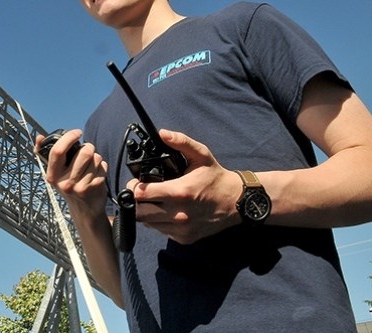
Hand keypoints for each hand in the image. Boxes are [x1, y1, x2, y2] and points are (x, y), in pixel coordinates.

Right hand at [35, 129, 108, 217]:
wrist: (84, 211)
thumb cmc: (69, 187)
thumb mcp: (55, 173)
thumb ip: (47, 154)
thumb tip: (39, 137)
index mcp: (52, 176)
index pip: (57, 151)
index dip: (69, 137)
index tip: (77, 132)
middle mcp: (65, 183)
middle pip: (83, 152)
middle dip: (88, 147)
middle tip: (87, 151)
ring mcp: (80, 186)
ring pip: (95, 158)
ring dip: (96, 158)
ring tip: (90, 166)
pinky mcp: (95, 188)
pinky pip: (102, 166)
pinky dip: (102, 167)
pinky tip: (96, 174)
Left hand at [129, 129, 242, 243]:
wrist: (238, 203)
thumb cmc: (216, 178)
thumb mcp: (201, 155)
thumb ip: (181, 142)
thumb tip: (162, 133)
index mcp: (180, 192)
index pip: (141, 194)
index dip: (133, 188)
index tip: (136, 183)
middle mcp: (179, 214)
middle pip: (139, 212)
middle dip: (136, 201)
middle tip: (143, 192)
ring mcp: (181, 229)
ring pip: (148, 223)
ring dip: (147, 212)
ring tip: (156, 201)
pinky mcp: (184, 238)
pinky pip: (161, 231)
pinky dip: (159, 222)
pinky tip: (167, 211)